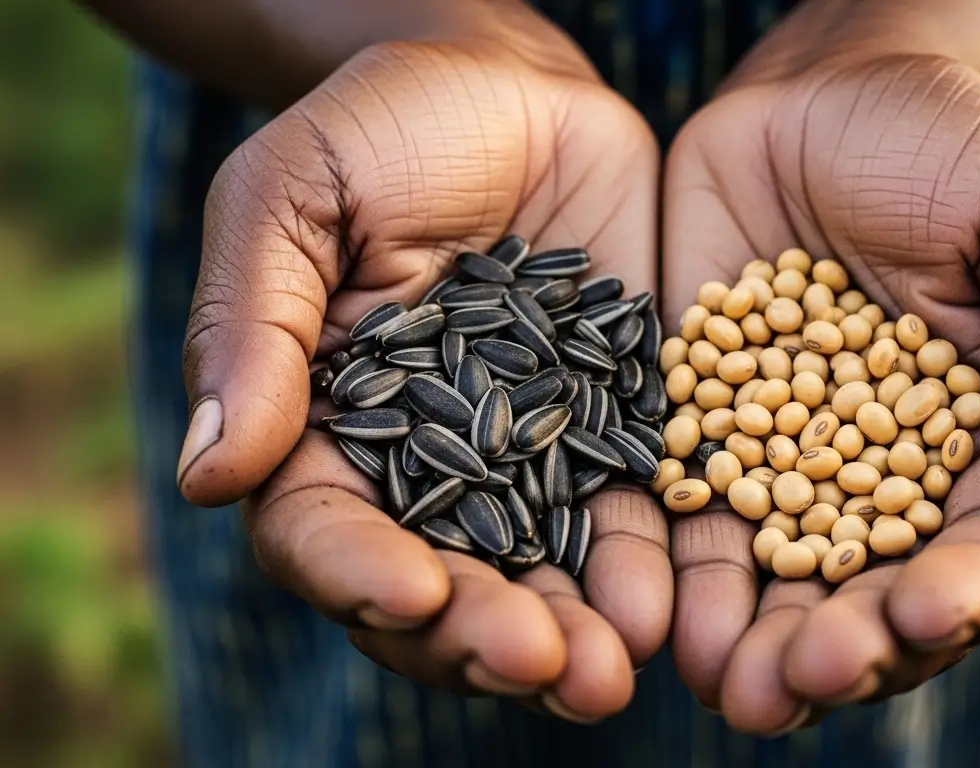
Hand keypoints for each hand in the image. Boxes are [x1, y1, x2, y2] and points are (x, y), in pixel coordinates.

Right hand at [176, 17, 668, 721]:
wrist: (516, 84)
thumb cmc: (383, 123)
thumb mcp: (294, 195)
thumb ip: (254, 329)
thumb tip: (207, 476)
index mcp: (323, 424)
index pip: (324, 529)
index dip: (360, 573)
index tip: (413, 593)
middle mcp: (424, 463)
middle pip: (437, 582)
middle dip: (482, 634)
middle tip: (540, 665)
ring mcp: (526, 455)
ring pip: (535, 573)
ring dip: (569, 636)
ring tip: (609, 677)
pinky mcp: (614, 429)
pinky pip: (627, 514)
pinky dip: (642, 570)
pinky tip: (665, 611)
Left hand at [660, 52, 979, 729]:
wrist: (824, 91)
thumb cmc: (954, 145)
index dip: (965, 589)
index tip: (925, 610)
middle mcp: (892, 476)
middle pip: (878, 589)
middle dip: (846, 643)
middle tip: (802, 677)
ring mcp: (790, 459)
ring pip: (779, 577)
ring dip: (755, 640)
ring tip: (728, 683)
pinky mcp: (701, 426)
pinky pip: (687, 509)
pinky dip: (674, 566)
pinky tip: (655, 612)